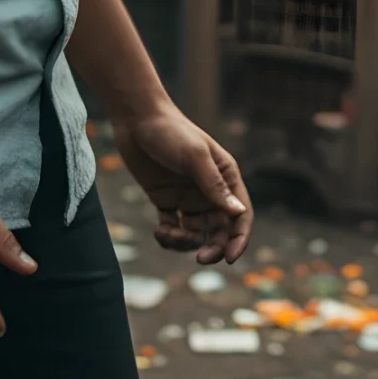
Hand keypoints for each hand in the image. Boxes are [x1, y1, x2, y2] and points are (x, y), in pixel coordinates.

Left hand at [113, 104, 252, 265]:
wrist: (137, 119)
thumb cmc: (171, 132)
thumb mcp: (194, 157)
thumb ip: (215, 185)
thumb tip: (238, 213)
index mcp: (225, 176)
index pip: (240, 214)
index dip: (239, 238)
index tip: (230, 258)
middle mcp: (209, 190)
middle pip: (219, 229)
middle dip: (213, 247)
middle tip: (200, 259)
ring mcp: (187, 196)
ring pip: (195, 233)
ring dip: (186, 242)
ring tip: (169, 235)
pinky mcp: (166, 200)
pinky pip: (173, 228)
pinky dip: (168, 236)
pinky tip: (159, 230)